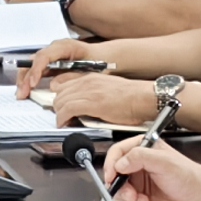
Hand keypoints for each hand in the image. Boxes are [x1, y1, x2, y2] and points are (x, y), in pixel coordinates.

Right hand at [10, 38, 92, 97]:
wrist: (105, 57)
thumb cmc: (100, 62)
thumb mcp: (89, 70)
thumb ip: (71, 77)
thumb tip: (54, 85)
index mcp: (65, 46)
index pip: (44, 56)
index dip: (36, 70)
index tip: (33, 85)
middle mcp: (55, 48)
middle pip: (34, 60)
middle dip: (26, 77)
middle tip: (22, 94)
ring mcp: (52, 54)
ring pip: (32, 64)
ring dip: (25, 80)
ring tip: (21, 95)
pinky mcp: (51, 62)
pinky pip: (37, 69)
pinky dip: (30, 80)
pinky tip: (27, 91)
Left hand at [38, 71, 162, 128]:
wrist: (143, 98)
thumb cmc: (131, 97)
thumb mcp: (107, 88)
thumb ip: (93, 93)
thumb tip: (83, 104)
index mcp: (91, 77)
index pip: (62, 83)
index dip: (58, 96)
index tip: (59, 104)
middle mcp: (87, 81)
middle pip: (59, 93)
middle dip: (57, 106)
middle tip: (61, 116)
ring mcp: (88, 91)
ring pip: (60, 101)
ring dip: (58, 113)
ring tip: (63, 121)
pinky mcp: (92, 103)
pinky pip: (68, 109)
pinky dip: (62, 118)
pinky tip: (63, 124)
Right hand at [96, 138, 200, 200]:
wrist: (199, 198)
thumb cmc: (189, 177)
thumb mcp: (165, 162)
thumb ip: (140, 157)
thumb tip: (120, 163)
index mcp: (141, 149)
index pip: (116, 153)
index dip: (111, 165)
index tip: (113, 177)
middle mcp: (136, 166)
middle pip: (113, 175)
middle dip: (120, 187)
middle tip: (132, 194)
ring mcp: (136, 183)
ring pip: (116, 192)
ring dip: (128, 200)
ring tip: (143, 200)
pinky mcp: (138, 199)